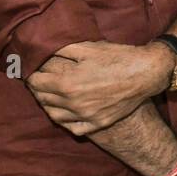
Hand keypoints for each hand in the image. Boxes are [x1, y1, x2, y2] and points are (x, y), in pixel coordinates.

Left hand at [28, 41, 170, 134]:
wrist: (146, 73)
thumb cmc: (117, 57)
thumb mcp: (87, 47)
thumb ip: (61, 48)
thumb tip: (42, 47)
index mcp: (67, 84)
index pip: (36, 82)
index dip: (30, 74)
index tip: (30, 69)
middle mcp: (73, 104)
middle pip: (43, 98)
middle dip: (37, 88)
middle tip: (38, 79)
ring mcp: (86, 116)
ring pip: (54, 115)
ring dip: (47, 104)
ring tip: (48, 95)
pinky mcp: (99, 122)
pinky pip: (74, 128)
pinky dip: (64, 121)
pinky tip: (65, 112)